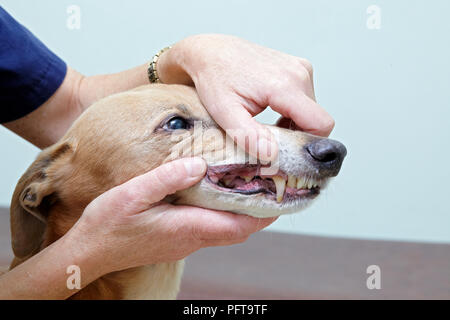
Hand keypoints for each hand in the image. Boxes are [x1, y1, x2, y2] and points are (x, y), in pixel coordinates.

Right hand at [66, 157, 275, 273]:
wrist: (89, 252)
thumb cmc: (108, 225)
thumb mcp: (133, 194)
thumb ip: (167, 178)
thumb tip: (199, 164)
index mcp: (186, 228)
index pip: (237, 225)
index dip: (263, 213)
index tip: (281, 196)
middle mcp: (192, 239)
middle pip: (238, 230)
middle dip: (260, 212)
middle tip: (273, 186)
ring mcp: (185, 242)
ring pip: (226, 230)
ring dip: (244, 213)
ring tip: (253, 187)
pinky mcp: (178, 240)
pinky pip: (211, 228)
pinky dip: (225, 214)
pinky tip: (220, 196)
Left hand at [157, 34, 334, 160]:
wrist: (211, 52)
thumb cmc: (215, 78)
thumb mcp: (225, 112)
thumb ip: (248, 136)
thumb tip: (272, 155)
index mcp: (285, 85)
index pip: (321, 123)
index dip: (309, 143)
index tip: (287, 150)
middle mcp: (299, 73)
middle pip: (316, 119)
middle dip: (297, 134)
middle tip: (270, 138)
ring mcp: (301, 67)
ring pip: (312, 110)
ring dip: (294, 123)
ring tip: (267, 123)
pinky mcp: (299, 67)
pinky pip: (307, 99)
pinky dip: (293, 111)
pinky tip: (273, 112)